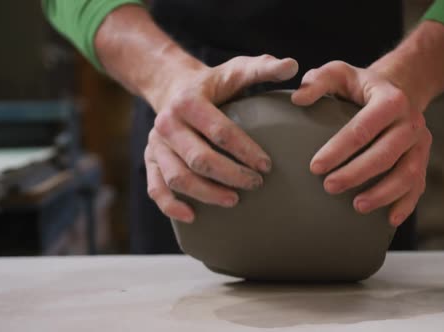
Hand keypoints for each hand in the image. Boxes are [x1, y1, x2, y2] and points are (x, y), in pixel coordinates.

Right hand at [145, 55, 298, 222]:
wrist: (172, 87)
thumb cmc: (211, 84)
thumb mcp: (235, 70)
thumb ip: (263, 68)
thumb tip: (293, 66)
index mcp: (189, 102)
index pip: (220, 132)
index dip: (245, 151)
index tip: (267, 165)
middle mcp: (167, 124)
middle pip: (199, 159)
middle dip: (230, 175)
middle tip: (256, 184)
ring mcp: (155, 144)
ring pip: (178, 177)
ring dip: (206, 193)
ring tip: (234, 200)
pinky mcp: (149, 159)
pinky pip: (155, 187)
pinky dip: (170, 205)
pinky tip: (192, 216)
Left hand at [291, 61, 431, 226]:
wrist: (399, 89)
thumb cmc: (361, 85)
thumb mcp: (340, 73)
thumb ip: (318, 80)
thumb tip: (298, 99)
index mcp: (390, 100)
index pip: (363, 128)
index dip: (339, 149)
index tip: (315, 167)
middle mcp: (411, 122)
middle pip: (386, 153)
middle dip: (357, 173)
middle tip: (329, 187)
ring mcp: (420, 143)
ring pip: (407, 173)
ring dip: (383, 193)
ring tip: (357, 206)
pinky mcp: (423, 159)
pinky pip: (418, 185)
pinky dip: (406, 204)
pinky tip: (388, 220)